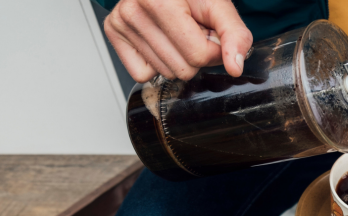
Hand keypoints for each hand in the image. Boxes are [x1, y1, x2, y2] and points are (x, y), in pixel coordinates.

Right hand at [104, 0, 252, 81]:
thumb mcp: (218, 5)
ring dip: (178, 58)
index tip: (210, 33)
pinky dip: (156, 63)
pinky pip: (142, 75)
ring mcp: (120, 23)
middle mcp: (134, 10)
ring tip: (177, 32)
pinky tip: (161, 40)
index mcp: (160, 0)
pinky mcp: (112, 33)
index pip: (198, 55)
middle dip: (196, 55)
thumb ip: (234, 34)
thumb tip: (235, 67)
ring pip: (165, 73)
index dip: (214, 49)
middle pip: (182, 69)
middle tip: (193, 31)